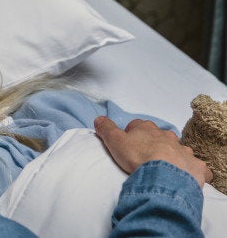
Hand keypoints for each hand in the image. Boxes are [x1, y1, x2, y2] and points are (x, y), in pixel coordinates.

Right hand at [94, 116, 212, 187]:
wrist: (164, 174)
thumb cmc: (138, 156)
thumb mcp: (115, 141)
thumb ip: (106, 129)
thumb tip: (99, 118)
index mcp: (147, 129)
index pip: (137, 125)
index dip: (131, 133)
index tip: (127, 143)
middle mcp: (166, 135)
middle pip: (159, 135)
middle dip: (153, 142)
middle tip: (144, 156)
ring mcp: (182, 149)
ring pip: (177, 148)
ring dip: (171, 154)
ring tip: (163, 167)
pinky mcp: (194, 165)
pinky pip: (194, 165)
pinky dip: (190, 168)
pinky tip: (184, 176)